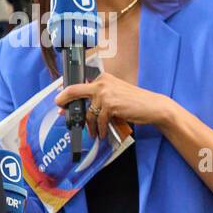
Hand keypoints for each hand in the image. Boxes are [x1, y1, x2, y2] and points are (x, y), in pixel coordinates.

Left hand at [55, 71, 171, 139]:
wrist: (153, 106)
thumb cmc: (135, 102)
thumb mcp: (116, 93)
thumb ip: (100, 96)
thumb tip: (83, 105)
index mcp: (103, 78)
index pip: (78, 83)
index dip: (65, 92)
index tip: (59, 100)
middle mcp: (102, 83)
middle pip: (74, 91)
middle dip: (64, 103)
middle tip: (61, 113)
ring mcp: (105, 93)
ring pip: (88, 112)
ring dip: (89, 125)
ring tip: (93, 133)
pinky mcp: (110, 105)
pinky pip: (99, 120)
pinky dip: (100, 129)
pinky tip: (102, 133)